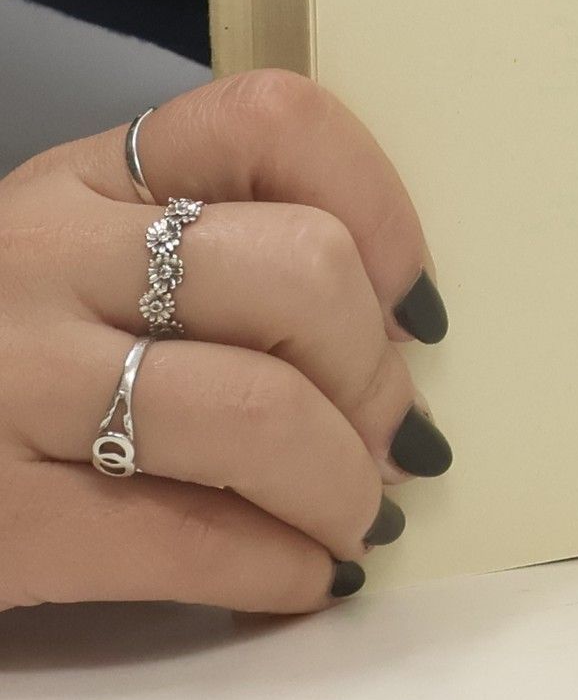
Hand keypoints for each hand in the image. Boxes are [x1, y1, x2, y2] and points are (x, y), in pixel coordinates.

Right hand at [0, 70, 450, 615]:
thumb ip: (214, 258)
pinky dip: (278, 567)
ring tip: (355, 515)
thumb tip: (400, 342)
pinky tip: (302, 578)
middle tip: (389, 436)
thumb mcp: (82, 260)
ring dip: (345, 485)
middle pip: (301, 272)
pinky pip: (185, 538)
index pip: (275, 121)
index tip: (414, 302)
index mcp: (88, 175)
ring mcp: (9, 381)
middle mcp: (45, 254)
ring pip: (263, 411)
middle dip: (377, 372)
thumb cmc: (0, 356)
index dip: (384, 210)